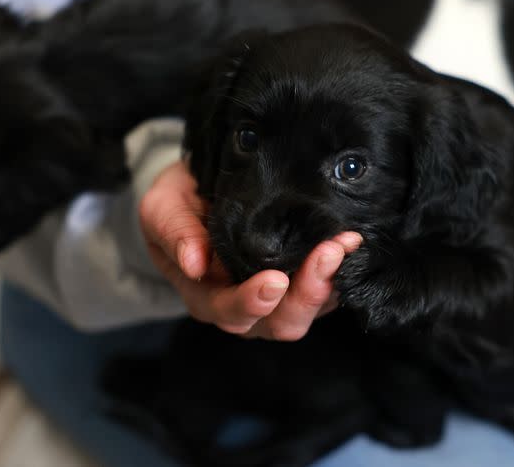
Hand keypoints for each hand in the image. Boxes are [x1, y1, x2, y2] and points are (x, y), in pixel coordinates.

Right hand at [139, 160, 361, 339]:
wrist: (202, 190)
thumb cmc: (178, 203)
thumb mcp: (163, 207)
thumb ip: (175, 232)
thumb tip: (194, 262)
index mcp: (205, 295)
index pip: (231, 312)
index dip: (253, 302)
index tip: (275, 278)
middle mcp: (244, 306)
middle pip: (279, 323)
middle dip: (306, 294)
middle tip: (327, 253)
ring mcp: (277, 298)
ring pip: (308, 312)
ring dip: (329, 283)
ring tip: (344, 243)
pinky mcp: (301, 282)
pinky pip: (325, 292)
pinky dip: (340, 272)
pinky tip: (350, 243)